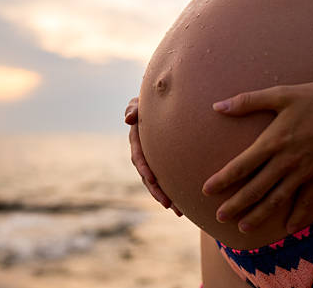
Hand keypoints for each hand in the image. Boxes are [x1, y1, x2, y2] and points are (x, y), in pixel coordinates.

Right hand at [125, 97, 182, 216]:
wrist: (166, 103)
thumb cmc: (151, 100)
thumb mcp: (141, 101)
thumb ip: (134, 107)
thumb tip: (128, 118)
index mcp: (137, 139)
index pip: (139, 156)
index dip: (144, 167)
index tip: (152, 178)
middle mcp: (143, 152)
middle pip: (147, 176)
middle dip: (156, 190)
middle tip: (167, 203)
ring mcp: (153, 159)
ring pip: (157, 182)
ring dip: (165, 196)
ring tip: (178, 210)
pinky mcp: (164, 163)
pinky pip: (167, 180)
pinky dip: (174, 192)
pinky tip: (184, 205)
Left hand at [202, 80, 312, 233]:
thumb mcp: (280, 94)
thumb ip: (247, 101)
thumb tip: (217, 106)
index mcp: (272, 142)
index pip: (241, 166)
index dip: (223, 179)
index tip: (206, 191)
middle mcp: (286, 161)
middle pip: (256, 188)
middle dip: (236, 204)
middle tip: (220, 216)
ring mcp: (304, 172)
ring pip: (278, 199)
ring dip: (260, 215)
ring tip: (244, 227)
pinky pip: (307, 201)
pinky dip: (298, 216)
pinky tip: (289, 229)